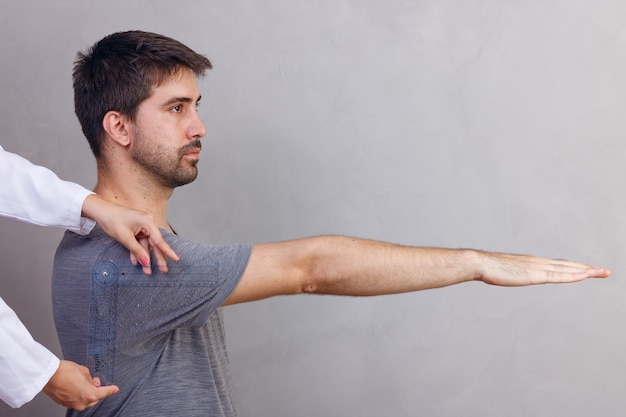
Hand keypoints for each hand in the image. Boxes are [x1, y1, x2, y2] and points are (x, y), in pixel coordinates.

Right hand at [42, 360, 118, 410]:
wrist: (48, 375)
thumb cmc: (64, 372)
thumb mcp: (84, 371)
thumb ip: (91, 379)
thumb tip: (91, 382)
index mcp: (89, 395)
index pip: (104, 393)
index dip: (111, 390)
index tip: (115, 389)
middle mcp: (81, 403)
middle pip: (94, 398)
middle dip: (96, 390)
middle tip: (95, 381)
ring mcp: (72, 404)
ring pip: (84, 400)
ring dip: (86, 392)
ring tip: (82, 381)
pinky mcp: (63, 403)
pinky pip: (75, 400)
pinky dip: (77, 394)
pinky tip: (74, 386)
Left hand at [81, 194, 179, 273]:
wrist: (100, 211)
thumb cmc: (112, 219)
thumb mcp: (125, 237)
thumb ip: (136, 251)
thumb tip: (146, 262)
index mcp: (148, 222)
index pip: (159, 240)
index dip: (168, 251)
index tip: (176, 259)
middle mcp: (147, 223)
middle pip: (154, 244)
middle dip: (157, 258)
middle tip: (163, 270)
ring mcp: (141, 226)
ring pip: (146, 245)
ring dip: (145, 257)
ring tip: (147, 271)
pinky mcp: (136, 229)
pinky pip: (139, 242)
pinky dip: (137, 251)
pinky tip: (136, 262)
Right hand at [476, 251, 610, 285]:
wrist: (481, 263)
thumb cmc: (488, 268)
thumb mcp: (504, 272)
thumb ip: (511, 274)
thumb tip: (508, 276)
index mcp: (532, 263)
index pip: (558, 265)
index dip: (574, 267)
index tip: (587, 269)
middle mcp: (539, 262)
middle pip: (568, 265)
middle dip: (587, 269)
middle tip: (604, 270)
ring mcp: (538, 267)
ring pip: (568, 269)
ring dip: (587, 271)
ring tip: (602, 272)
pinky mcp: (536, 274)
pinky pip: (560, 275)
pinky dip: (574, 275)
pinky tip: (585, 275)